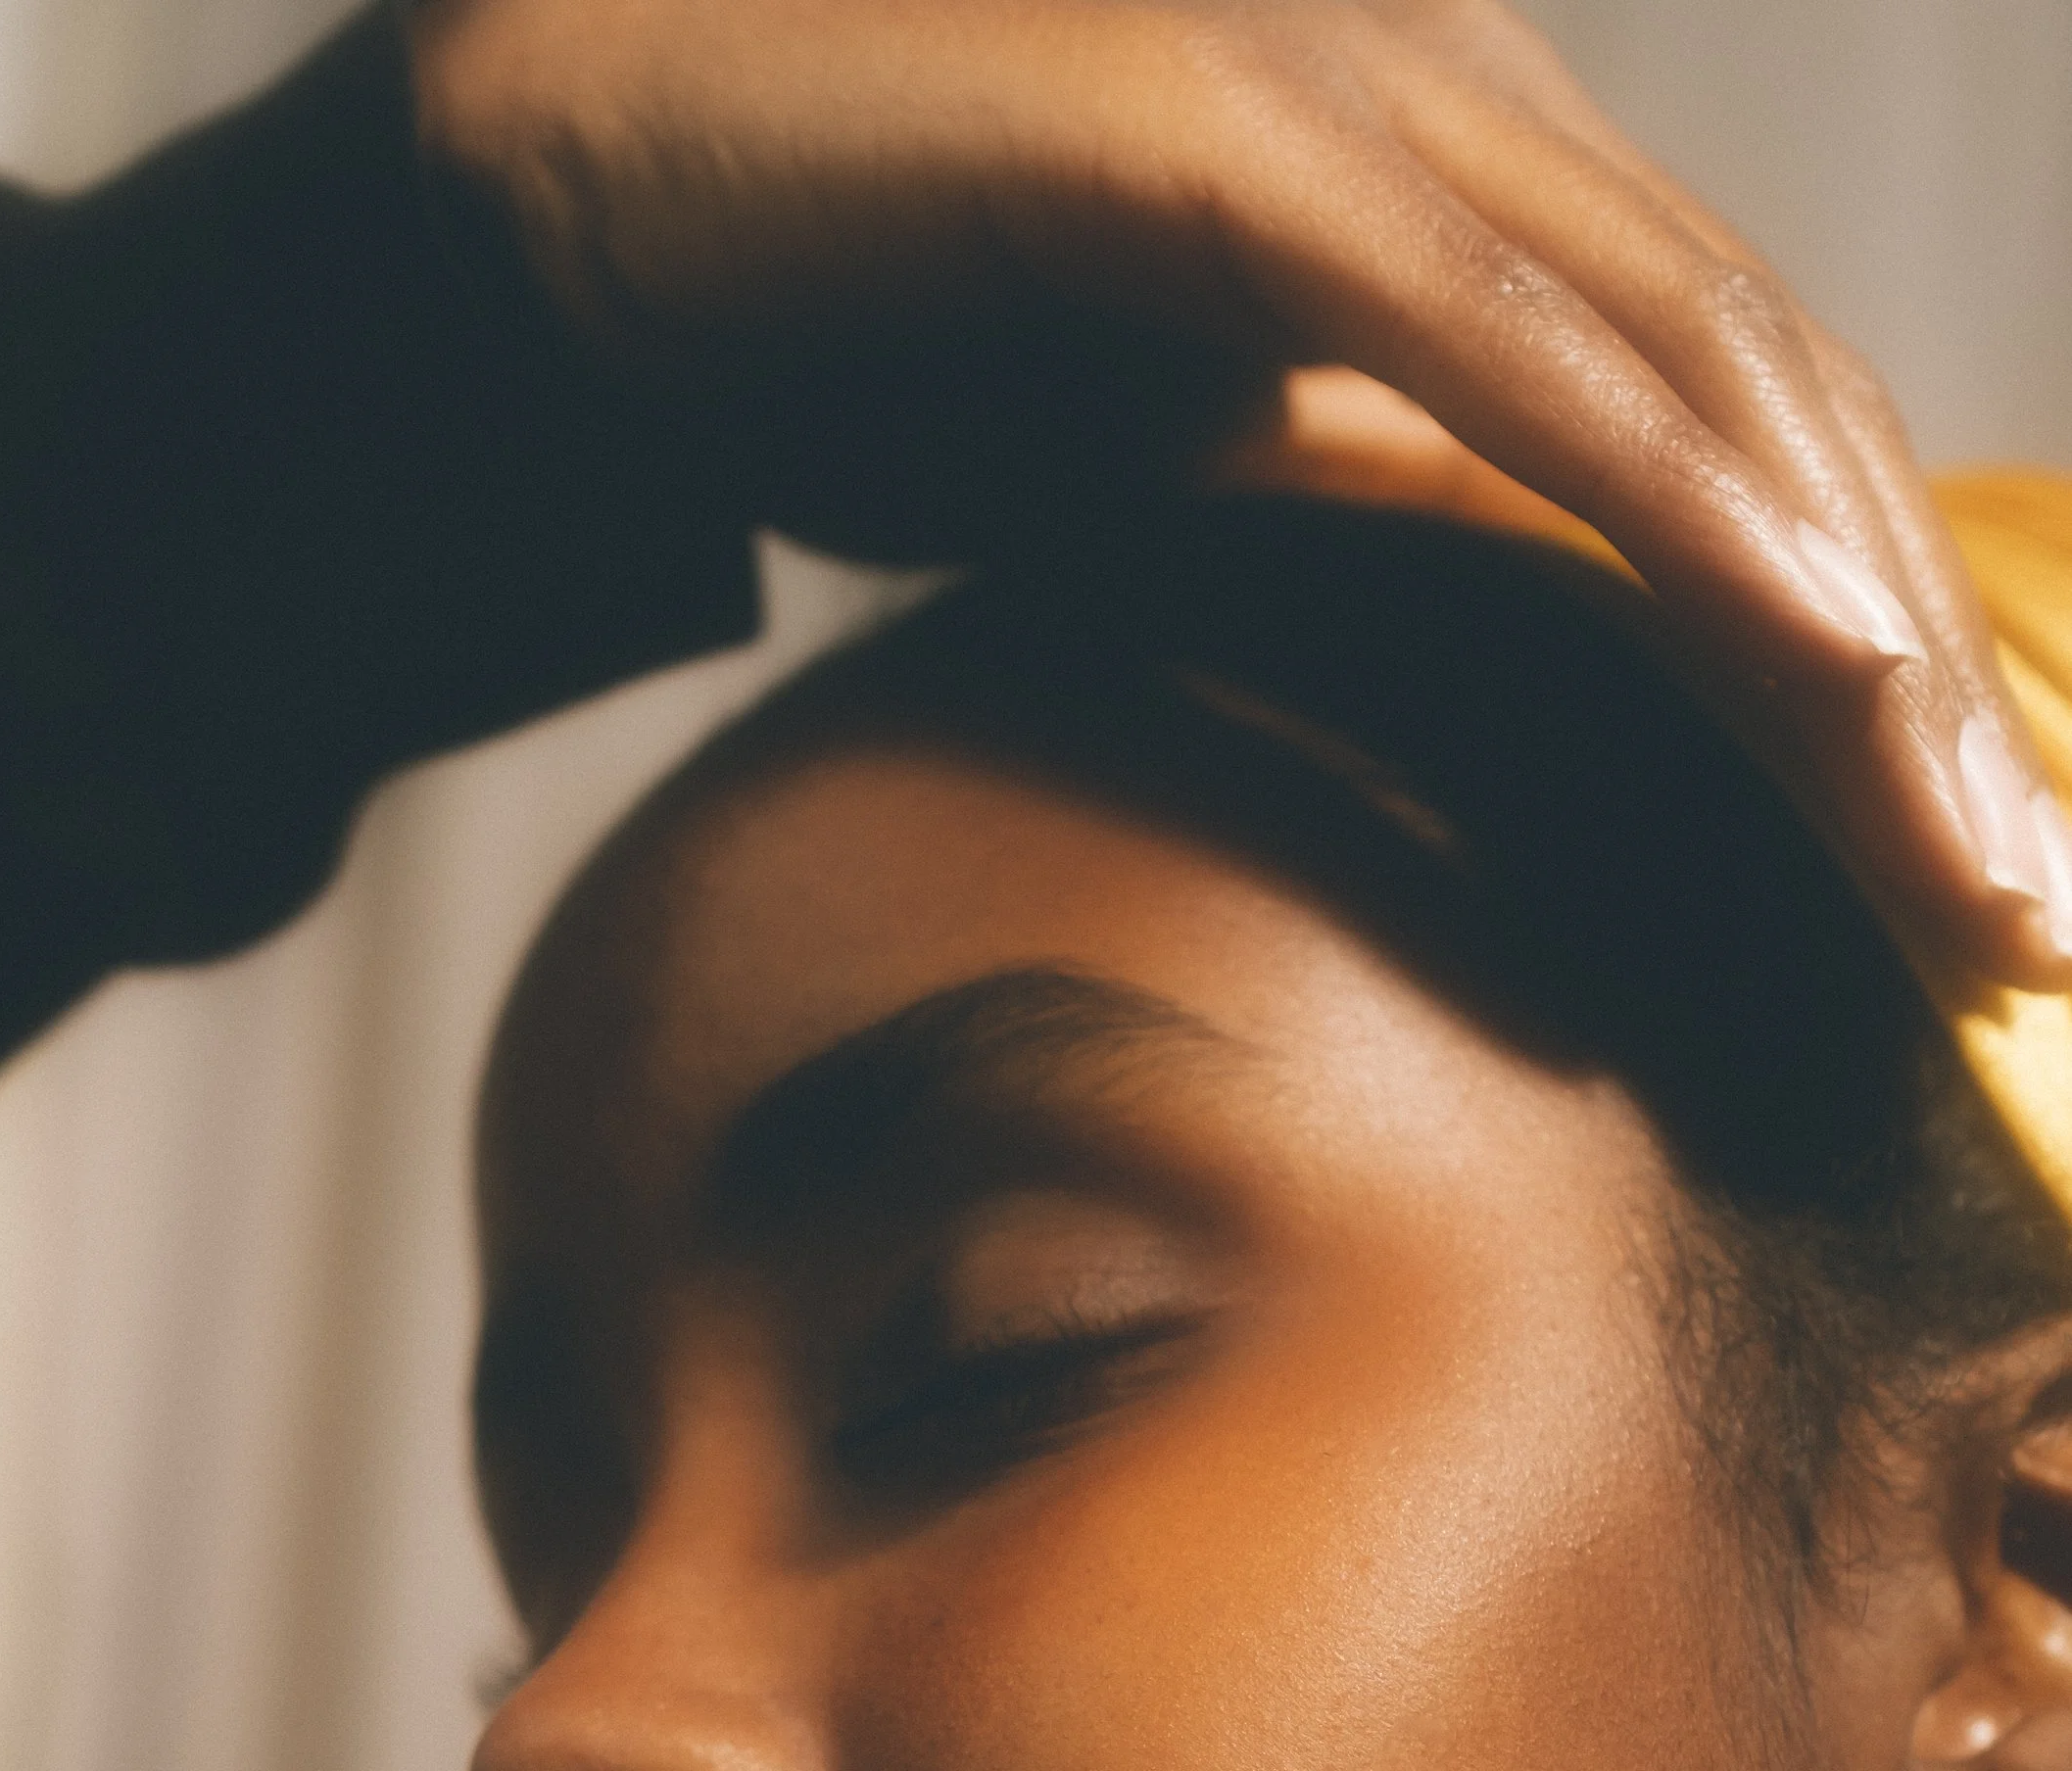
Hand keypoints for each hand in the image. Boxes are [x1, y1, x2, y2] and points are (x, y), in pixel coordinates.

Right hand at [410, 0, 2071, 993]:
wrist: (574, 215)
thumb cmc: (849, 334)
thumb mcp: (1158, 475)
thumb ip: (1337, 524)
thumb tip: (1453, 671)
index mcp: (1449, 205)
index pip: (1724, 448)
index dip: (1861, 673)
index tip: (1942, 901)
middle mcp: (1449, 120)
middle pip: (1766, 418)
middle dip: (1916, 696)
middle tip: (2014, 936)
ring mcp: (1343, 104)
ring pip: (1687, 381)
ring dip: (1847, 636)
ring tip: (1959, 849)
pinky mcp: (1217, 149)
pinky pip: (1500, 347)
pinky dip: (1671, 501)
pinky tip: (1804, 656)